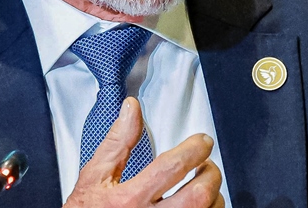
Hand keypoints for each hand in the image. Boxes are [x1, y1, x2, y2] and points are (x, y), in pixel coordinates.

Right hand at [63, 97, 223, 207]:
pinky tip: (200, 206)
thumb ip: (116, 143)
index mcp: (129, 199)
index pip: (172, 167)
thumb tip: (131, 109)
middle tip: (207, 164)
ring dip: (213, 196)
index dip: (194, 149)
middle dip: (210, 174)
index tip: (203, 141)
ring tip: (204, 186)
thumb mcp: (94, 177)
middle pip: (197, 196)